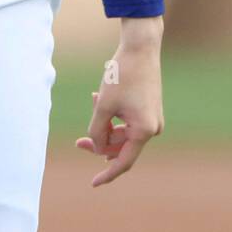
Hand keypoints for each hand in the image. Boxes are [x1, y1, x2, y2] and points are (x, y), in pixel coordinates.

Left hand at [75, 17, 163, 186]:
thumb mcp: (103, 106)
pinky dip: (114, 116)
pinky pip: (129, 122)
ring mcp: (153, 118)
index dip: (107, 174)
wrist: (141, 47)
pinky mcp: (151, 108)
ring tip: (93, 102)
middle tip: (78, 141)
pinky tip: (100, 98)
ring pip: (123, 133)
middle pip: (121, 146)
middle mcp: (153, 128)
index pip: (123, 161)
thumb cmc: (121, 75)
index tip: (93, 183)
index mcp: (144, 130)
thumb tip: (98, 149)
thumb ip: (97, 132)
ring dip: (106, 125)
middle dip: (100, 142)